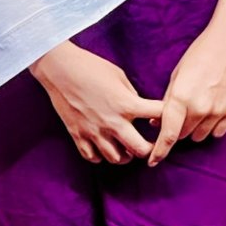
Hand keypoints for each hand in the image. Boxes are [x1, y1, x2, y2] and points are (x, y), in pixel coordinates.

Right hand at [31, 42, 162, 165]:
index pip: (158, 116)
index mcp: (126, 105)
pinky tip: (104, 146)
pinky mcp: (78, 136)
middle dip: (149, 149)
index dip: (165, 117)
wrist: (59, 69)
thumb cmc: (91, 67)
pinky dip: (101, 155)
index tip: (162, 118)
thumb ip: (132, 96)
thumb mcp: (119, 76)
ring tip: (125, 146)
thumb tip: (139, 110)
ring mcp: (94, 132)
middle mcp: (113, 123)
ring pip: (118, 159)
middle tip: (148, 144)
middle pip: (141, 150)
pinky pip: (93, 158)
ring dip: (125, 154)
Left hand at [149, 29, 225, 165]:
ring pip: (199, 136)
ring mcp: (217, 111)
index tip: (152, 161)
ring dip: (194, 129)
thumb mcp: (176, 76)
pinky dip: (211, 127)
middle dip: (177, 129)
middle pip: (182, 135)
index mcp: (180, 98)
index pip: (167, 135)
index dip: (159, 151)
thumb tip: (157, 122)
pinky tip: (210, 111)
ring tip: (196, 109)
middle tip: (179, 114)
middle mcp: (199, 108)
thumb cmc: (199, 55)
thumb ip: (167, 102)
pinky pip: (217, 132)